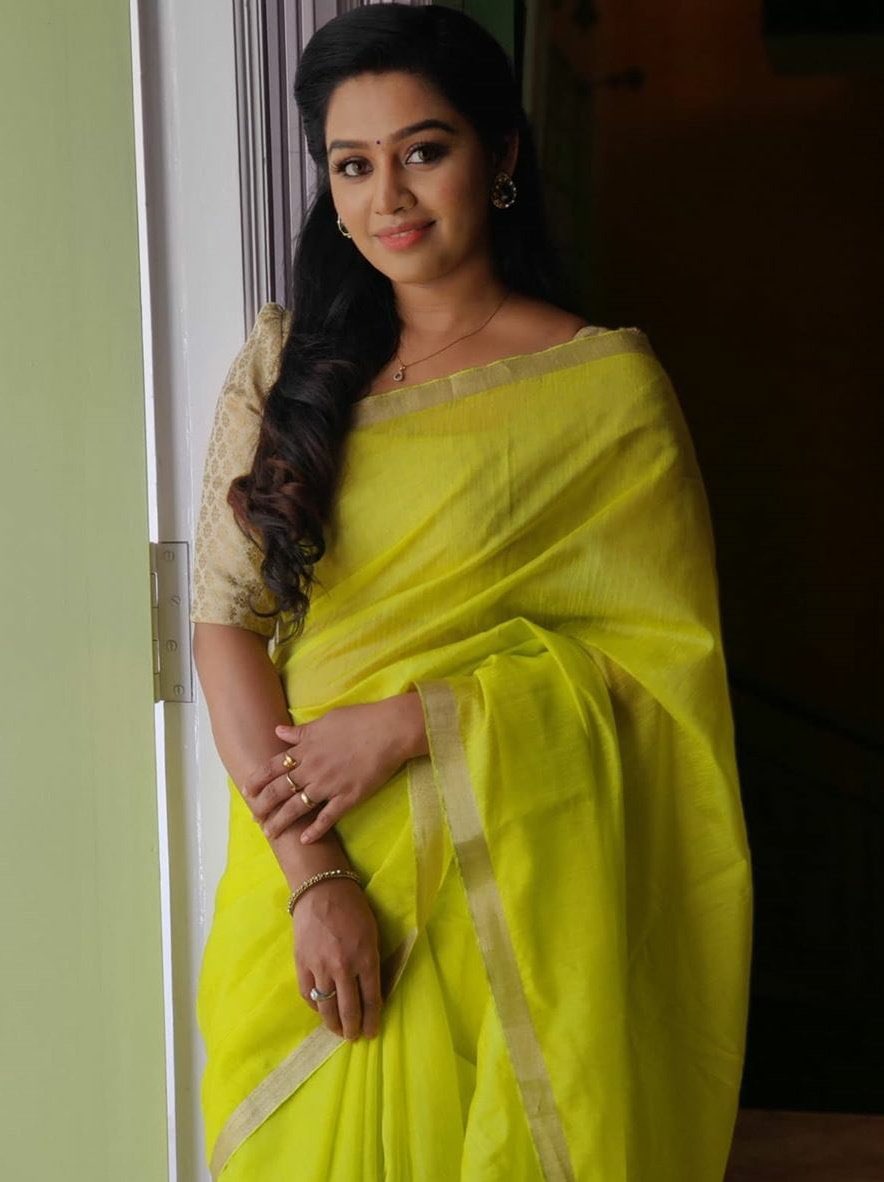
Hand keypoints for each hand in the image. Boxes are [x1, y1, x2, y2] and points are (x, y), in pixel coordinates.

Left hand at [241, 694, 425, 843]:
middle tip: (255, 817)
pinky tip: (304, 841)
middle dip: (264, 805)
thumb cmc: (360, 719)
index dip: (258, 779)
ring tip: (271, 833)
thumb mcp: (326, 720)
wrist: (389, 730)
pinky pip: (327, 817)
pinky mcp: (348, 797)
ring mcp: (329, 785)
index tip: (247, 790)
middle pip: (280, 790)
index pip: (273, 766)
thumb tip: (278, 731)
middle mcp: (312, 768)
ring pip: (297, 807)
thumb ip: (301, 731)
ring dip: (282, 822)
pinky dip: (315, 830)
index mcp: (306, 748)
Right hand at [293, 876, 381, 1039]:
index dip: (372, 1020)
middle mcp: (344, 968)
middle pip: (349, 1009)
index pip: (372, 999)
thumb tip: (373, 990)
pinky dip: (315, 1006)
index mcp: (366, 958)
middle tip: (354, 1037)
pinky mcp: (302, 965)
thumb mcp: (372, 934)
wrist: (322, 891)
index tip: (371, 1032)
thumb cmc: (354, 909)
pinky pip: (308, 995)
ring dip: (333, 1024)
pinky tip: (321, 1010)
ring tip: (338, 1031)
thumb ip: (372, 962)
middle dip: (353, 1028)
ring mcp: (320, 968)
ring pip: (327, 1007)